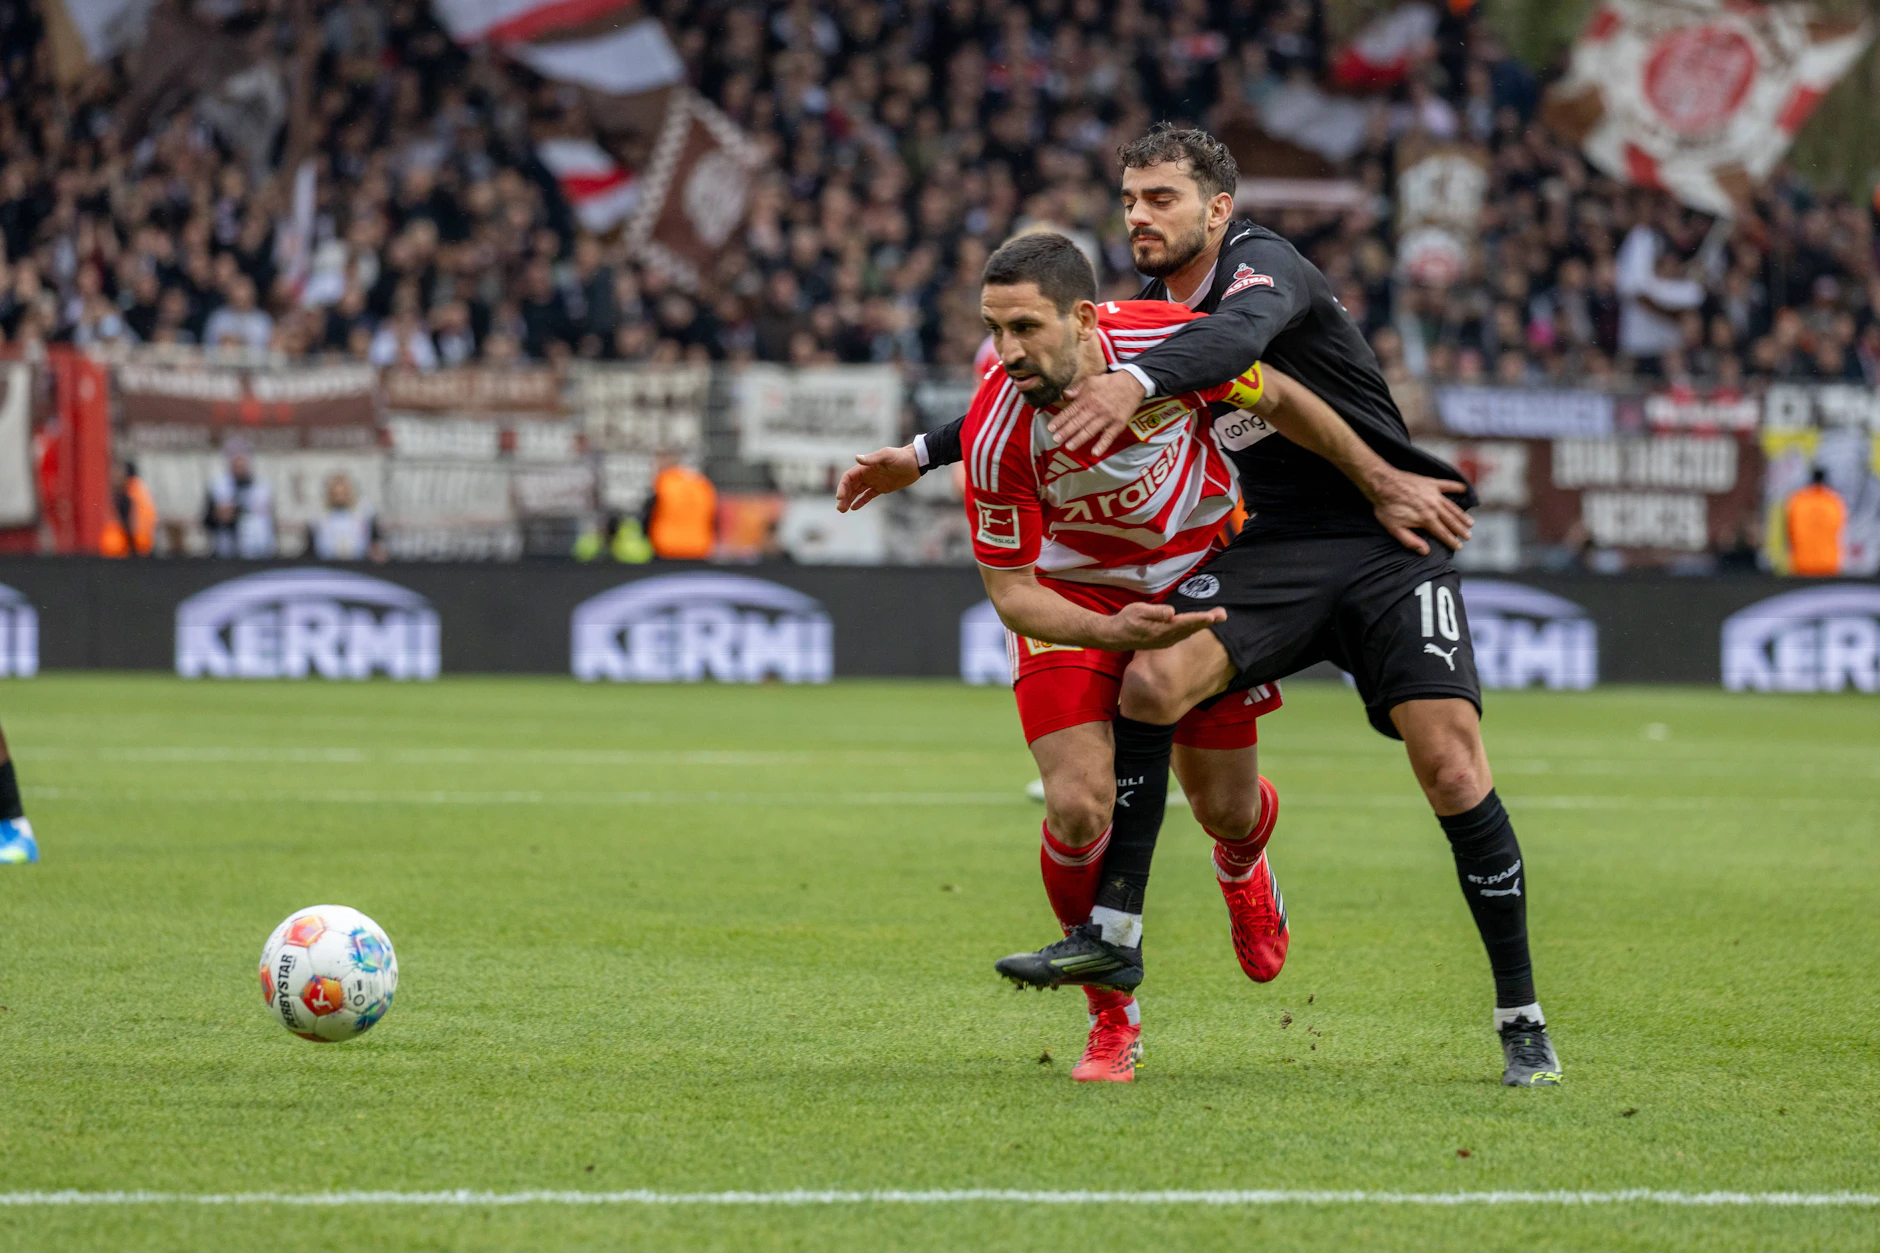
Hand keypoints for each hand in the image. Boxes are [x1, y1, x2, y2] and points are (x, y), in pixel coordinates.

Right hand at [835, 446, 919, 512]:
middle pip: (850, 486)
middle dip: (844, 497)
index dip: (842, 486)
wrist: (916, 462)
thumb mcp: (887, 456)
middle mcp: (867, 474)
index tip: (840, 497)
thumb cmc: (901, 457)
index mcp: (866, 467)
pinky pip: (868, 496)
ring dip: (849, 500)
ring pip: (857, 492)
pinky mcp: (881, 488)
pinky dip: (861, 501)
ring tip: (843, 510)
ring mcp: (874, 481)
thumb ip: (872, 459)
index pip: (849, 477)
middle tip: (840, 509)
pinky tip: (854, 508)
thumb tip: (857, 458)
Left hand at [1047, 369, 1144, 456]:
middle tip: (1056, 440)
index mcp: (1086, 398)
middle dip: (1065, 431)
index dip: (1059, 420)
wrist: (1132, 382)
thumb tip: (1065, 395)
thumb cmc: (1109, 382)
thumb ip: (1077, 389)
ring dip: (1079, 439)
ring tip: (1069, 447)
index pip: (1070, 411)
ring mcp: (1107, 417)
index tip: (1050, 428)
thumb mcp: (1091, 380)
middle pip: (1077, 422)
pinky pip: (1109, 436)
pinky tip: (1095, 453)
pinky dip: (1102, 445)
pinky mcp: (1118, 423)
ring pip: (1090, 430)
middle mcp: (1095, 408)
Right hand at [1104, 600, 1225, 649]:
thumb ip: (1156, 613)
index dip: (1199, 619)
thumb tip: (1172, 613)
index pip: (1184, 623)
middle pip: (1191, 628)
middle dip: (1207, 621)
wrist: (1115, 637)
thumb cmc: (1126, 620)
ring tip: (1216, 616)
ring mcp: (1166, 641)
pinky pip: (1183, 634)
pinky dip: (1193, 628)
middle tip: (1223, 614)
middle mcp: (1167, 637)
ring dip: (1202, 624)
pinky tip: (1200, 624)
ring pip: (1189, 632)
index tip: (1212, 617)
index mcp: (1162, 629)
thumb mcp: (1138, 611)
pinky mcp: (1165, 642)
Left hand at [1369, 470, 1472, 554]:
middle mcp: (1433, 507)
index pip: (1443, 533)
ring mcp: (1434, 494)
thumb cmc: (1386, 507)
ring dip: (1462, 515)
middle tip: (1468, 536)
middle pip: (1451, 521)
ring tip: (1470, 522)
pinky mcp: (1431, 483)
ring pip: (1452, 506)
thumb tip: (1425, 551)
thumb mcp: (1394, 528)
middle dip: (1461, 530)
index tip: (1459, 547)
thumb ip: (1410, 540)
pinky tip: (1464, 489)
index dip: (1452, 541)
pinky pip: (1448, 485)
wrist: (1382, 484)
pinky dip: (1457, 487)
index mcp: (1426, 519)